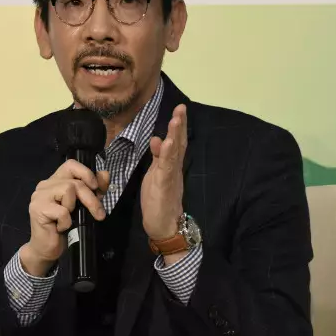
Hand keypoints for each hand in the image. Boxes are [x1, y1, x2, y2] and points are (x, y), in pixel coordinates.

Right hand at [20, 160, 109, 275]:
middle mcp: (45, 185)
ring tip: (71, 220)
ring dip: (76, 209)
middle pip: (74, 182)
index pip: (71, 164)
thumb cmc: (66, 227)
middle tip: (99, 214)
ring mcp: (39, 196)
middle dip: (91, 198)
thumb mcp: (84, 206)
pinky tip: (61, 228)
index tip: (96, 188)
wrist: (47, 249)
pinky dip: (67, 222)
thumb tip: (105, 174)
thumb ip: (94, 190)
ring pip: (68, 190)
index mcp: (56, 181)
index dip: (86, 173)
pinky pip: (62, 211)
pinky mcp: (37, 209)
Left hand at [141, 104, 186, 241]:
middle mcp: (174, 169)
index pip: (176, 142)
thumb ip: (157, 158)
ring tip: (176, 119)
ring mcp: (171, 177)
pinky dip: (167, 155)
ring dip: (176, 135)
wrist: (164, 226)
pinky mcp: (165, 186)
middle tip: (181, 108)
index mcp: (171, 165)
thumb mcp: (155, 175)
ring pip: (175, 153)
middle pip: (179, 144)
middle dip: (180, 125)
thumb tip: (156, 139)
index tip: (179, 109)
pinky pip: (167, 169)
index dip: (178, 126)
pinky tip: (168, 143)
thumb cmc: (158, 202)